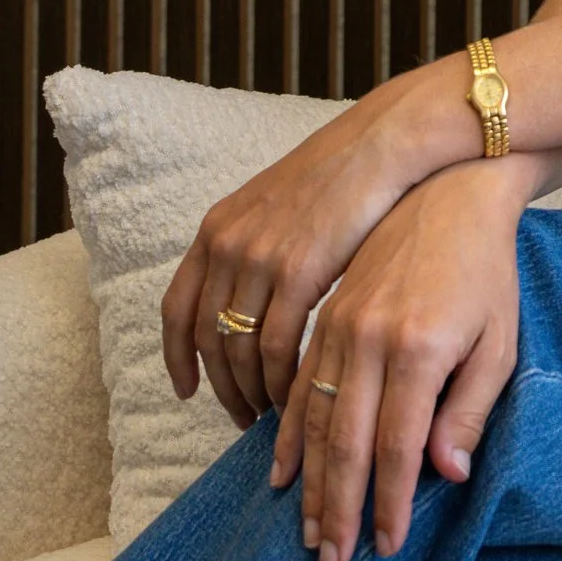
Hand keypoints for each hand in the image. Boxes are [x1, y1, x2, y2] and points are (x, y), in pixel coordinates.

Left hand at [161, 56, 469, 427]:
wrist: (384, 143)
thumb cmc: (342, 175)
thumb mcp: (276, 205)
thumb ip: (254, 247)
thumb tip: (248, 295)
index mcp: (217, 229)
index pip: (177, 309)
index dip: (178, 357)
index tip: (187, 390)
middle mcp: (227, 245)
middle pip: (206, 339)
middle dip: (220, 388)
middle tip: (241, 418)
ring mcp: (259, 257)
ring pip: (239, 350)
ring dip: (251, 392)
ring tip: (272, 417)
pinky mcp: (297, 270)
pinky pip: (277, 345)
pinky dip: (282, 380)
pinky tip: (298, 396)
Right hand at [270, 164, 527, 560]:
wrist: (448, 195)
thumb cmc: (486, 275)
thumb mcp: (499, 341)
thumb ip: (469, 409)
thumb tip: (447, 476)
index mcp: (418, 349)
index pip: (398, 448)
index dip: (391, 503)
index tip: (387, 547)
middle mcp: (367, 340)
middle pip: (344, 443)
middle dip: (337, 509)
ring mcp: (339, 327)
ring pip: (311, 420)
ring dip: (308, 482)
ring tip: (308, 533)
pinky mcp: (325, 318)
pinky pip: (296, 386)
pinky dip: (287, 435)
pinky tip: (282, 472)